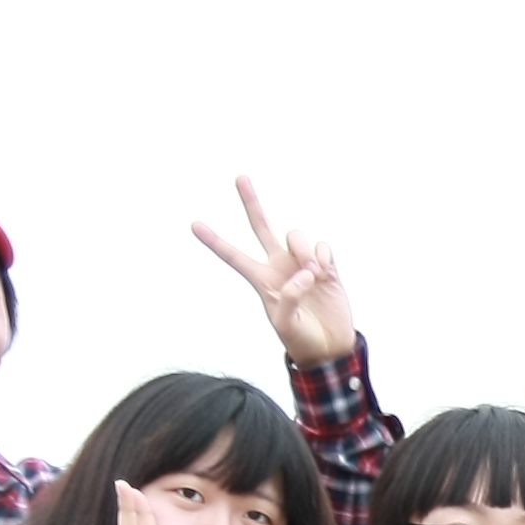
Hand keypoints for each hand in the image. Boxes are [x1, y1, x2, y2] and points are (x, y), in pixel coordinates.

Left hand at [191, 175, 356, 366]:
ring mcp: (302, 263)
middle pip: (261, 226)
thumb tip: (302, 274)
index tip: (193, 225)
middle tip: (239, 177)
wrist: (331, 346)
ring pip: (296, 236)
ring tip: (313, 276)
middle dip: (250, 202)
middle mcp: (279, 265)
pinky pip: (322, 245)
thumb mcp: (286, 325)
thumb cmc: (302, 340)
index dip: (214, 241)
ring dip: (303, 251)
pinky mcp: (326, 266)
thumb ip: (287, 298)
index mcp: (262, 280)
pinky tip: (324, 273)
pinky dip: (323, 256)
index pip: (234, 256)